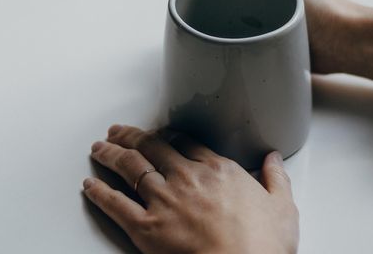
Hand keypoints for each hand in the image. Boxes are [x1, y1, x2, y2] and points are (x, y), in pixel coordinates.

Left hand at [83, 125, 297, 253]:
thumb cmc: (263, 245)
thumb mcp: (283, 207)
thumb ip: (276, 179)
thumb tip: (274, 160)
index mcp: (218, 170)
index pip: (185, 142)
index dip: (167, 135)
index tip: (159, 133)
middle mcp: (187, 178)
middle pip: (152, 147)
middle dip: (131, 136)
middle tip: (118, 131)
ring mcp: (164, 201)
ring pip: (130, 168)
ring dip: (110, 155)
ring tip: (99, 148)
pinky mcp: (146, 228)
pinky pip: (115, 204)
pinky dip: (99, 192)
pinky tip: (89, 185)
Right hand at [195, 0, 372, 87]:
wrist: (339, 41)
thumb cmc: (314, 2)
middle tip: (210, 15)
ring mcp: (266, 2)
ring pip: (228, 7)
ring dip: (223, 18)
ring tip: (223, 30)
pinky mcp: (268, 26)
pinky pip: (240, 28)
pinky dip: (233, 33)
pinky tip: (231, 42)